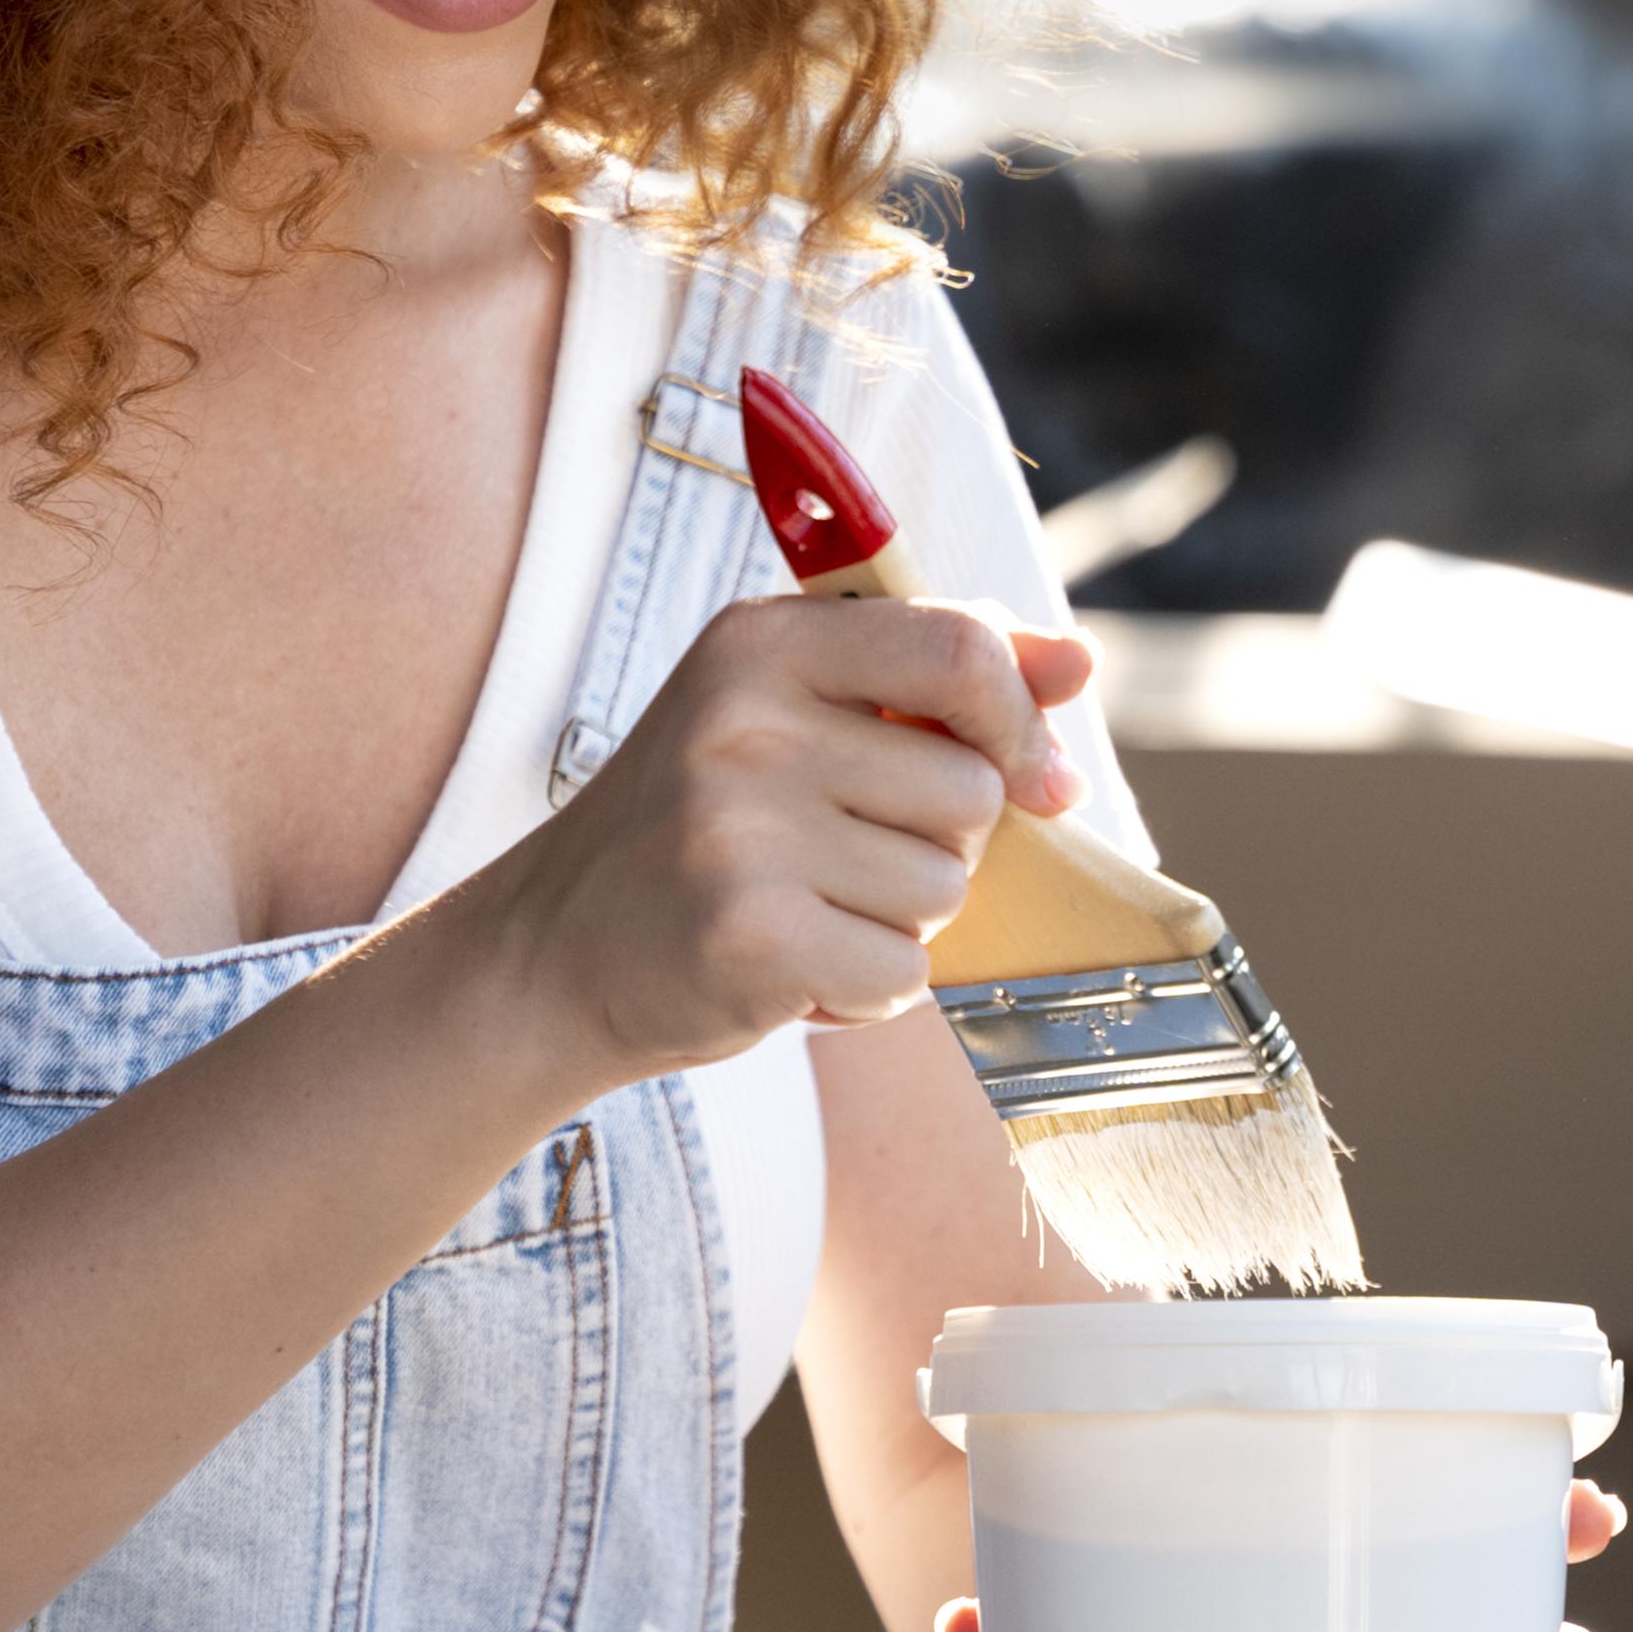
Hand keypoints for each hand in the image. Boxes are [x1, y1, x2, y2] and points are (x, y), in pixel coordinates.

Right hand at [487, 597, 1094, 1080]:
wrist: (554, 950)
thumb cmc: (698, 824)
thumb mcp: (793, 709)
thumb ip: (937, 673)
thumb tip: (1078, 663)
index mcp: (761, 644)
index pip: (958, 651)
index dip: (1022, 721)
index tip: (1034, 774)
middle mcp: (744, 726)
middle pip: (971, 792)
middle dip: (942, 842)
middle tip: (845, 854)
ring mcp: (739, 834)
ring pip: (946, 889)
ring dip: (903, 921)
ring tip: (810, 906)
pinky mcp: (748, 938)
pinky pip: (901, 971)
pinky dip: (866, 987)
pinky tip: (793, 963)